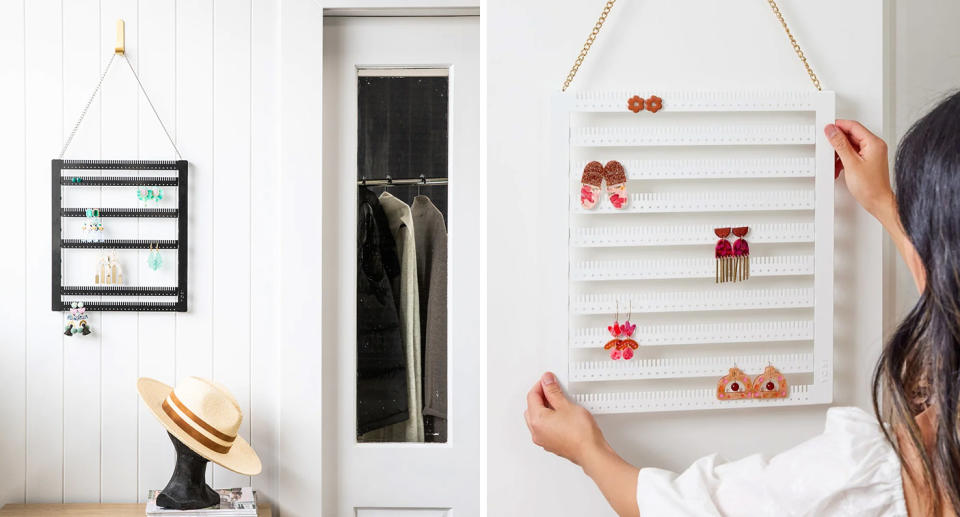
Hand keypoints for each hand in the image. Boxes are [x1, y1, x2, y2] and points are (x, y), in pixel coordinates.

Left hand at [525, 373, 641, 515]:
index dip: (540, 385)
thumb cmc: (581, 433)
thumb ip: (553, 392)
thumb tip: (547, 382)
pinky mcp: (551, 444)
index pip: (532, 396)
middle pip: (532, 408)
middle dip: (540, 396)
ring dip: (544, 408)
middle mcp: (536, 432)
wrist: (591, 452)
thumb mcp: (566, 405)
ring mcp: (543, 440)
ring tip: (557, 401)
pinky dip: (549, 420)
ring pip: (537, 419)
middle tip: (551, 388)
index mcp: (536, 420)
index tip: (547, 380)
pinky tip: (560, 415)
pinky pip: (544, 428)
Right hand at [825, 120, 894, 217]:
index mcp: (874, 143)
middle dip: (838, 142)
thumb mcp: (850, 163)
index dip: (839, 126)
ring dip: (839, 152)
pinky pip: (853, 154)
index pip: (853, 126)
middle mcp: (875, 146)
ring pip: (850, 145)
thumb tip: (832, 131)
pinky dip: (843, 159)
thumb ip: (840, 145)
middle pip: (851, 135)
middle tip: (828, 147)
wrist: (878, 201)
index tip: (827, 129)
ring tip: (834, 161)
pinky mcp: (868, 161)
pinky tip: (839, 167)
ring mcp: (872, 154)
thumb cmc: (870, 186)